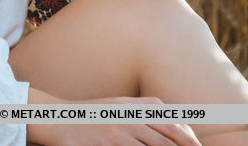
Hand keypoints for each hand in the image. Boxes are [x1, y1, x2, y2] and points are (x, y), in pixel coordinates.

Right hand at [28, 95, 200, 145]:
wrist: (58, 118)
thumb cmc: (90, 115)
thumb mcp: (118, 106)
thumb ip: (141, 111)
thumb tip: (166, 117)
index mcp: (136, 106)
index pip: (173, 121)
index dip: (189, 138)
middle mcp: (133, 115)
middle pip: (171, 133)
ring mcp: (122, 130)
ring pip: (157, 144)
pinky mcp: (111, 142)